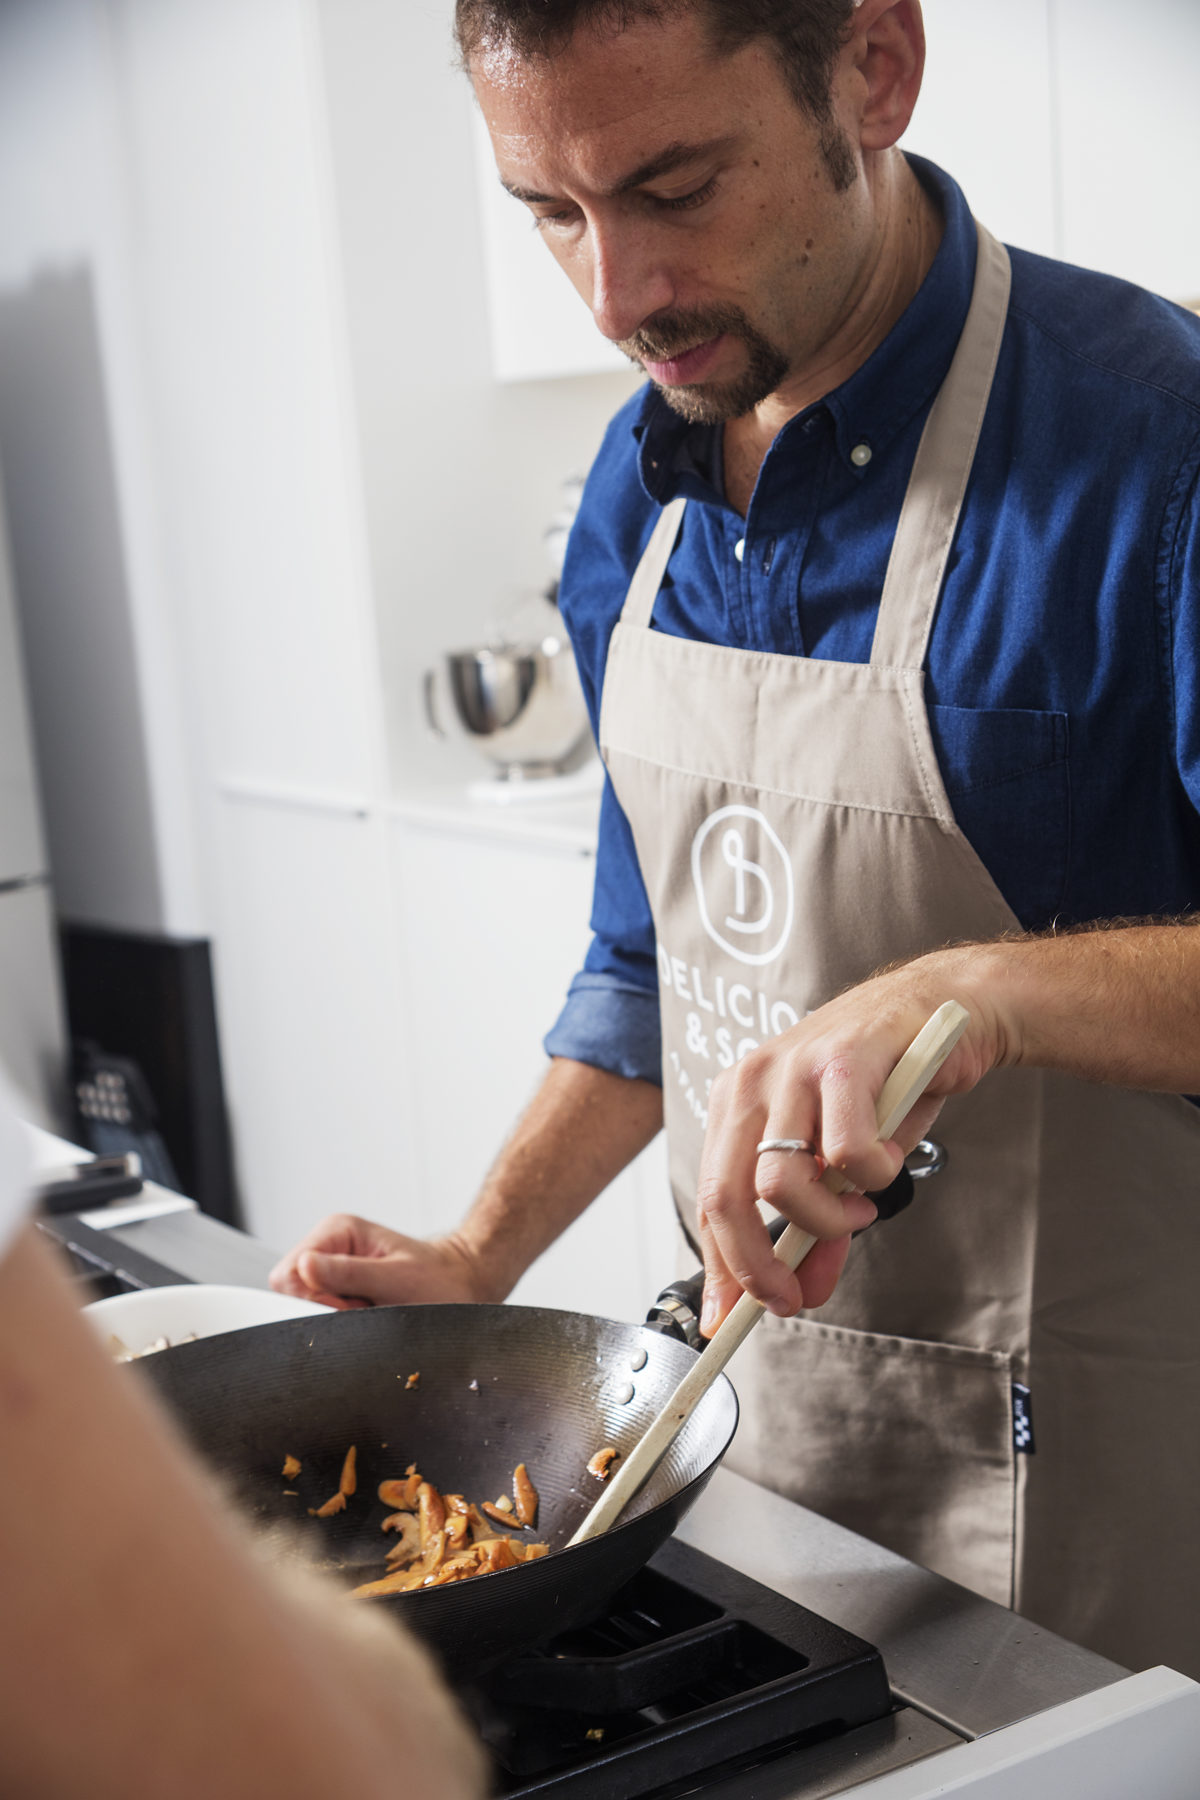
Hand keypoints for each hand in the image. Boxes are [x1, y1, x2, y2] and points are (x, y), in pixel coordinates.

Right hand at [269, 1214, 486, 1310]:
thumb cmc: (438, 1280)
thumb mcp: (396, 1278)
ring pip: (305, 1307)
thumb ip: (349, 1272)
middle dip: (325, 1309)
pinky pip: (321, 1314)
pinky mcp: (338, 1289)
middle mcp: (328, 1246)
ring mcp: (331, 1268)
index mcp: (337, 1230)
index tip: (349, 1306)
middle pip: (291, 1292)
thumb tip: (304, 1265)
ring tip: (370, 1310)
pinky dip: (343, 1322)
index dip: (313, 1299)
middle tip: (365, 1308)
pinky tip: (368, 1314)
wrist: (460, 1287)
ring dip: (335, 1317)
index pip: (287, 1273)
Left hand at [695, 956, 999, 1333]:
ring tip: (860, 1207)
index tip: (731, 1317)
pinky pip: (849, 1153)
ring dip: (828, 1218)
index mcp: (737, 1103)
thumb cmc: (885, 1084)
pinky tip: (889, 1161)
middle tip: (797, 1295)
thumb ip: (817, 1222)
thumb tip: (806, 1288)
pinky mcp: (843, 1062)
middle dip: (758, 1265)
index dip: (722, 1267)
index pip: (711, 1199)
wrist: (941, 1011)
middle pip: (726, 1197)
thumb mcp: (838, 1162)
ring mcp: (794, 1070)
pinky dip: (875, 1176)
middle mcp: (752, 1083)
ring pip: (780, 1182)